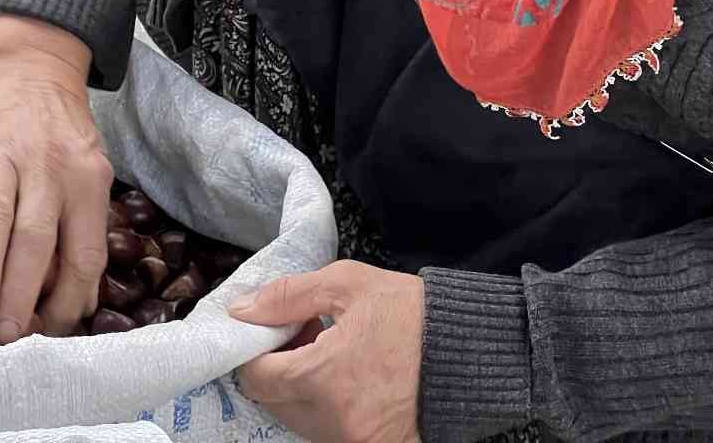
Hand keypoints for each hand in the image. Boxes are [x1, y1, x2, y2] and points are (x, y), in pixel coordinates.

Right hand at [0, 12, 112, 342]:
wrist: (34, 66)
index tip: (51, 330)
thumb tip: (77, 299)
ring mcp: (2, 154)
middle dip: (24, 289)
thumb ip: (83, 225)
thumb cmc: (62, 134)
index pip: (85, 249)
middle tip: (9, 332)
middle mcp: (47, 166)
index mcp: (86, 179)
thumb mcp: (89, 171)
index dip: (71, 296)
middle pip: (38, 236)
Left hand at [230, 261, 423, 442]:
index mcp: (323, 376)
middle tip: (304, 334)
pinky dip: (324, 404)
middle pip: (273, 401)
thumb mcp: (349, 284)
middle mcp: (331, 418)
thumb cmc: (412, 315)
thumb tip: (244, 310)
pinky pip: (324, 428)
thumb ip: (289, 295)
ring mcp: (349, 439)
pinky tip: (346, 374)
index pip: (257, 377)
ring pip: (296, 417)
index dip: (256, 349)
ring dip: (299, 386)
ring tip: (330, 352)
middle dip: (278, 366)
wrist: (469, 350)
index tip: (273, 329)